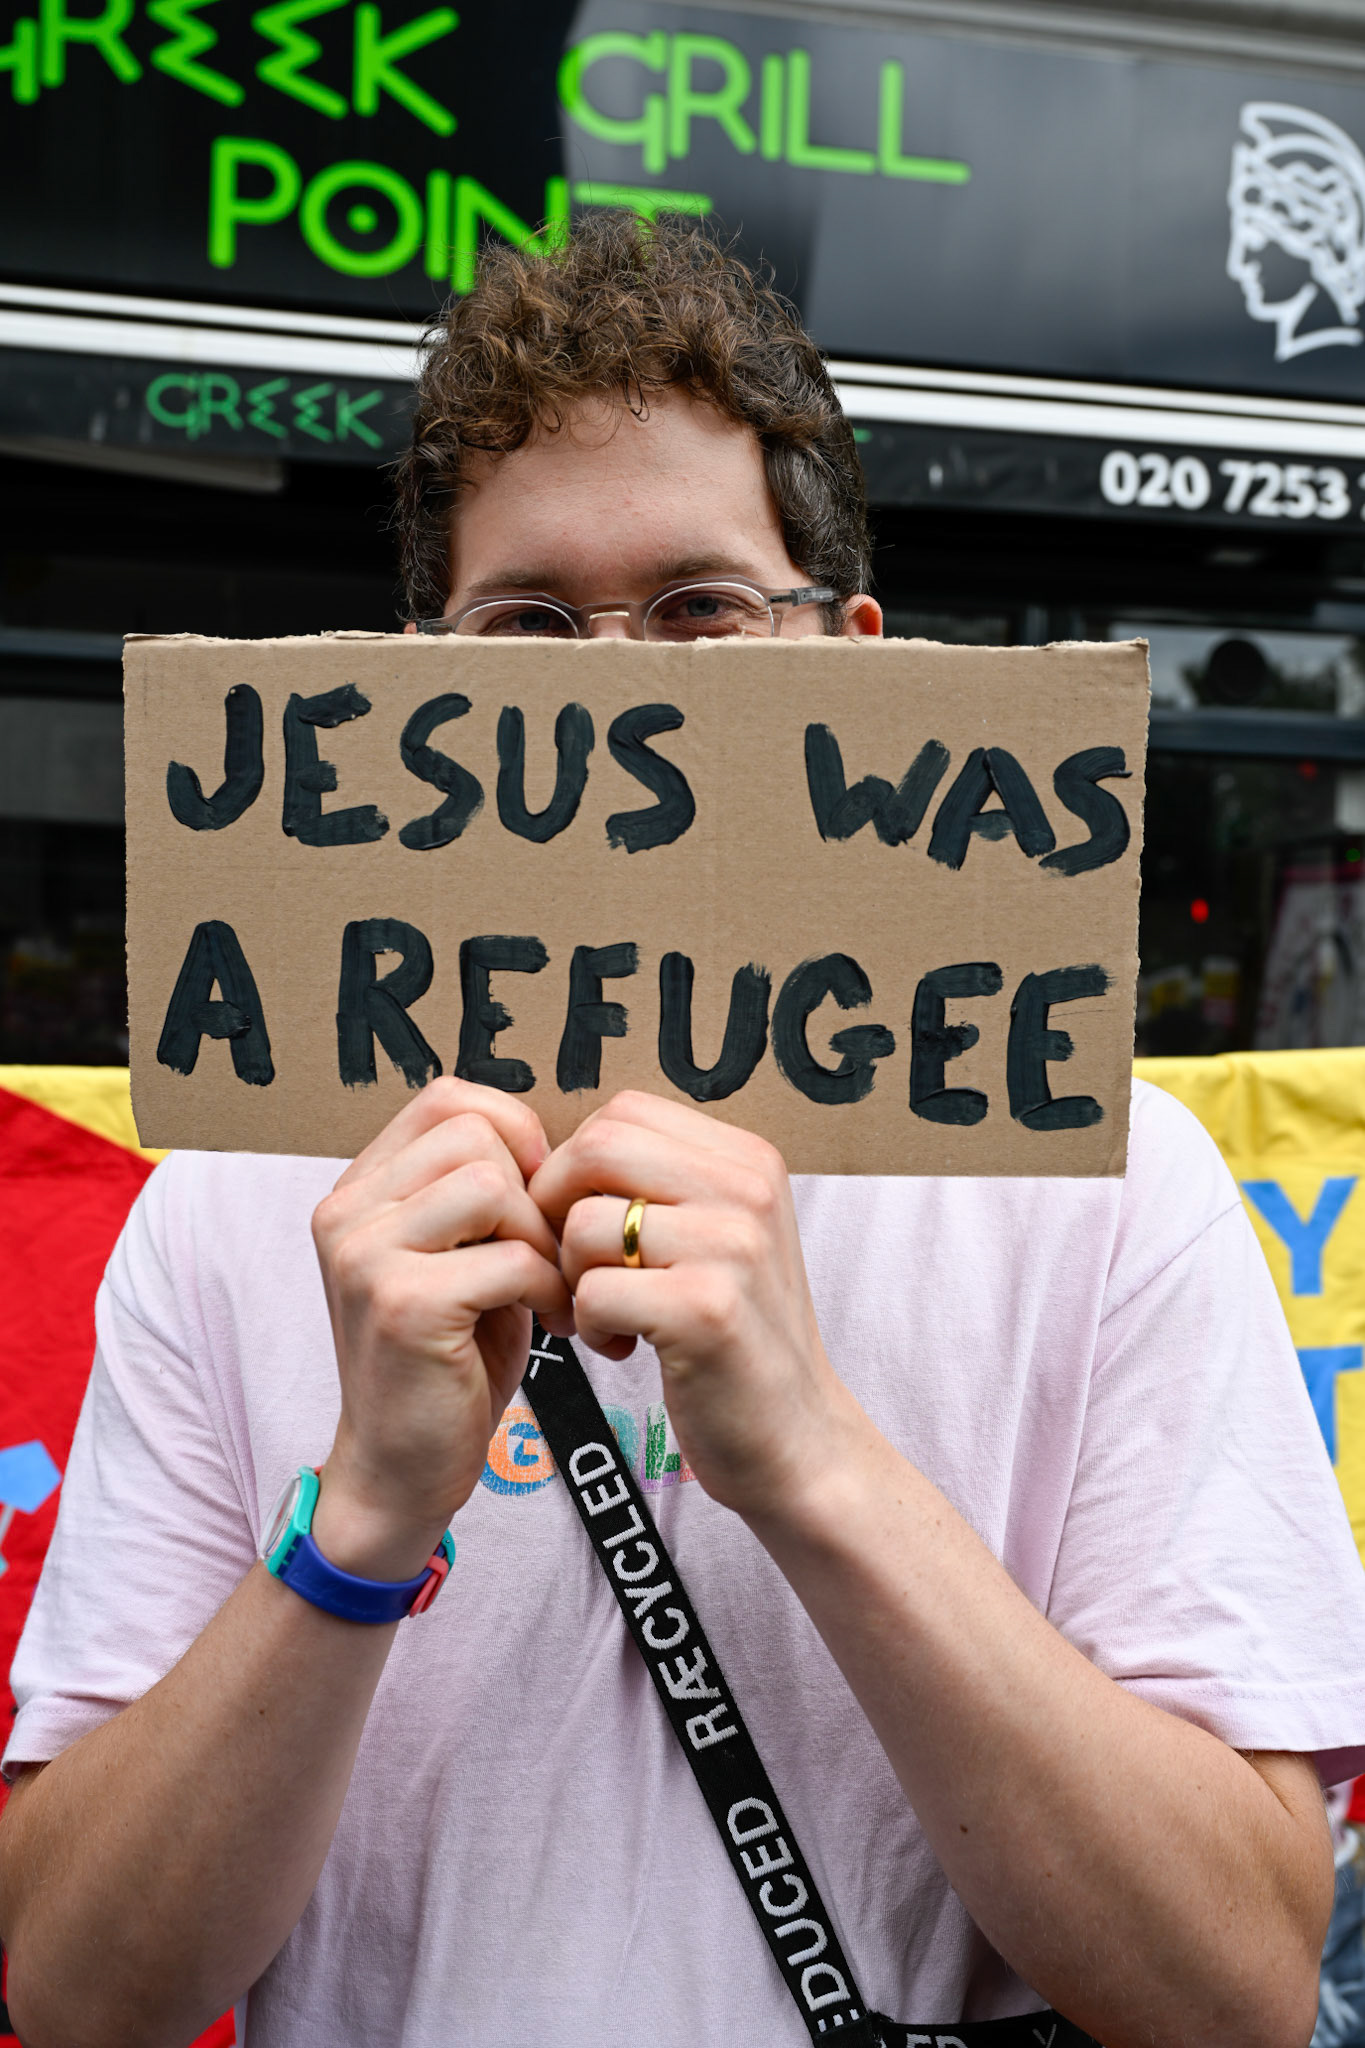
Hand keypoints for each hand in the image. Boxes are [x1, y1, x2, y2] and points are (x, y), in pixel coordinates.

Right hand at [311, 1079, 571, 1577]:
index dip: (515, 1134)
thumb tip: (560, 1143)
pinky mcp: (403, 1304)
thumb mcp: (458, 1258)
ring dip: (544, 1237)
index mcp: (358, 1190)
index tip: (540, 1200)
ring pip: (492, 1183)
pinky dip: (549, 1287)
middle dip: (535, 1190)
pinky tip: (553, 1323)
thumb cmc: (446, 1362)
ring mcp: (365, 1255)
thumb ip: (480, 1194)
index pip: (447, 1098)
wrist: (399, 1472)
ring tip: (553, 1288)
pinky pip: (509, 1256)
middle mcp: (346, 1211)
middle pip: (475, 1132)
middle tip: (554, 1255)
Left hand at [529, 1092, 854, 1522]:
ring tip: (604, 1315)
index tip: (579, 1221)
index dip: (574, 1165)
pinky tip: (620, 1346)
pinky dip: (588, 1325)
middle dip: (557, 1210)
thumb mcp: (719, 1236)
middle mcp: (748, 1190)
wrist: (797, 1439)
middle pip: (597, 1148)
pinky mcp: (706, 1311)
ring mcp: (732, 1248)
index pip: (622, 1112)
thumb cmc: (736, 1337)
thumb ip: (658, 1183)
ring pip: (585, 1223)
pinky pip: (593, 1291)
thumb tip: (549, 1150)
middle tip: (571, 1266)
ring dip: (571, 1278)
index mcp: (749, 1160)